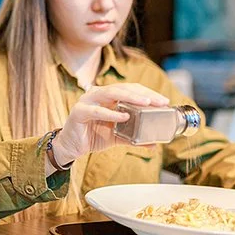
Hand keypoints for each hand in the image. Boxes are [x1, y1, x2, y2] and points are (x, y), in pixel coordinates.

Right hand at [53, 83, 169, 165]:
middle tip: (159, 102)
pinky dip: (112, 114)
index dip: (148, 93)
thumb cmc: (92, 136)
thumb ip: (134, 138)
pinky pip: (97, 111)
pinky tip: (124, 117)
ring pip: (111, 93)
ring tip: (146, 104)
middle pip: (123, 88)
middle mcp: (98, 94)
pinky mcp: (79, 112)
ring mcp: (87, 101)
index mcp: (108, 96)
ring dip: (130, 97)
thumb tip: (154, 144)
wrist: (71, 147)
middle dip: (143, 94)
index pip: (131, 89)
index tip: (164, 101)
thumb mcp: (117, 136)